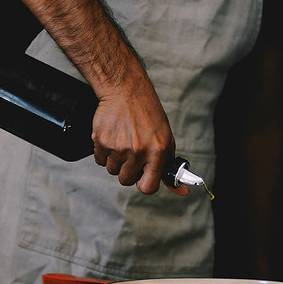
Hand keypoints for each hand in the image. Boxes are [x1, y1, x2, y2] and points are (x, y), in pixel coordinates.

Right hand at [91, 62, 188, 195]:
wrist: (126, 90)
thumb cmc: (148, 115)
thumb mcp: (166, 139)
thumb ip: (169, 168)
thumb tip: (183, 193)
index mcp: (158, 151)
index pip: (148, 187)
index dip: (144, 184)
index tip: (143, 177)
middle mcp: (138, 151)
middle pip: (125, 180)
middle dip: (127, 170)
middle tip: (131, 152)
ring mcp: (118, 147)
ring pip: (112, 170)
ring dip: (115, 160)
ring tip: (122, 141)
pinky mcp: (101, 141)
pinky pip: (99, 159)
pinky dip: (104, 152)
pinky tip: (112, 136)